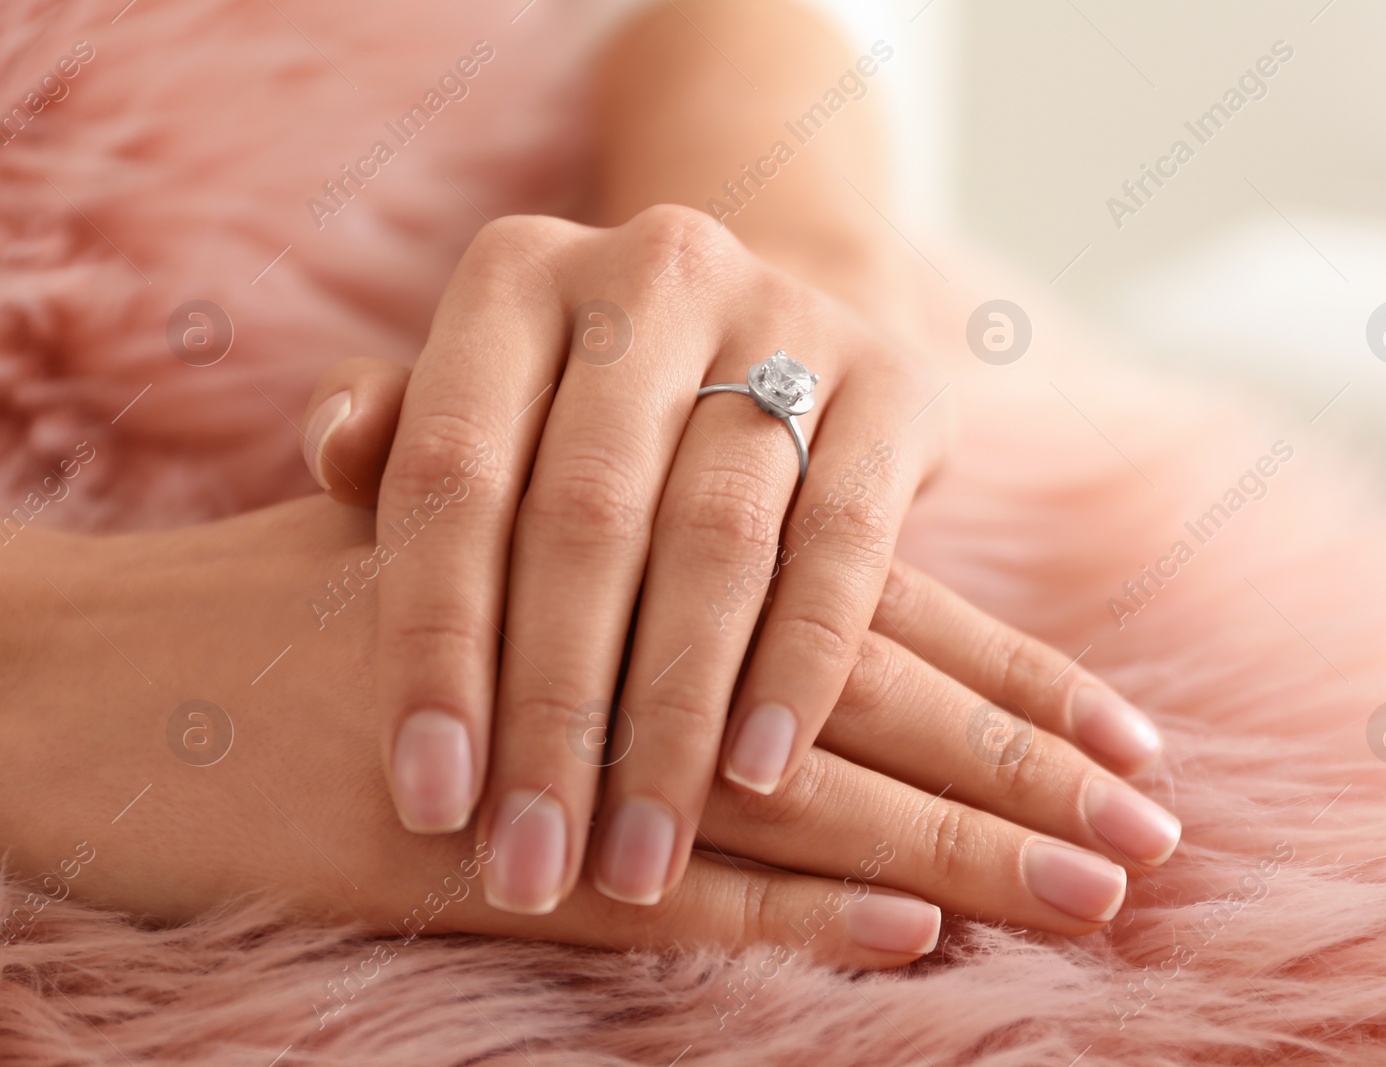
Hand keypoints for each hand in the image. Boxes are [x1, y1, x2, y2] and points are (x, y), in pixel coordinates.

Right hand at [0, 497, 1174, 969]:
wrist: (120, 678)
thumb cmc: (314, 616)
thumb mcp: (510, 568)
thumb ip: (636, 598)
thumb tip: (787, 654)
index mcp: (648, 562)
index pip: (875, 616)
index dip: (1012, 679)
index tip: (1133, 745)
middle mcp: (627, 640)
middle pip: (871, 705)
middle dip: (1023, 773)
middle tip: (1157, 838)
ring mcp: (566, 745)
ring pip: (803, 798)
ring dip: (958, 851)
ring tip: (1090, 895)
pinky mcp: (493, 847)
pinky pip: (672, 889)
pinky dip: (796, 912)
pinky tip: (908, 936)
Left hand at [300, 205, 959, 914]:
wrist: (778, 337)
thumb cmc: (592, 411)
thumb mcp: (488, 404)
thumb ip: (400, 437)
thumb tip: (330, 455)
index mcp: (516, 274)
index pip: (451, 470)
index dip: (433, 644)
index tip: (430, 800)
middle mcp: (649, 274)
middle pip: (583, 517)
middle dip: (552, 716)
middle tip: (533, 865)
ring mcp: (784, 318)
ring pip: (715, 542)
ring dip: (670, 721)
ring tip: (636, 861)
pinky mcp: (893, 387)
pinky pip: (844, 546)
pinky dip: (798, 668)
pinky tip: (757, 774)